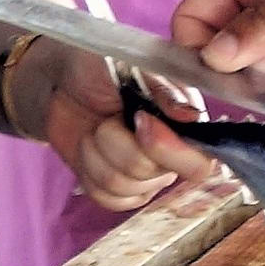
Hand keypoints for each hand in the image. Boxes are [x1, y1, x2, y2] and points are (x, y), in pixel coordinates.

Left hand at [26, 53, 224, 214]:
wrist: (64, 81)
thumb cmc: (103, 67)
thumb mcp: (134, 66)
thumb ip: (165, 91)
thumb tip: (191, 116)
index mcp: (186, 126)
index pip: (199, 163)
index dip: (170, 151)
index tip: (141, 121)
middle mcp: (171, 155)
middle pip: (154, 175)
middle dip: (119, 143)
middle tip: (110, 116)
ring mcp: (145, 176)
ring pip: (125, 187)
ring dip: (99, 153)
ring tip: (97, 128)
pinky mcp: (118, 189)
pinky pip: (109, 199)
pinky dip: (89, 171)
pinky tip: (89, 147)